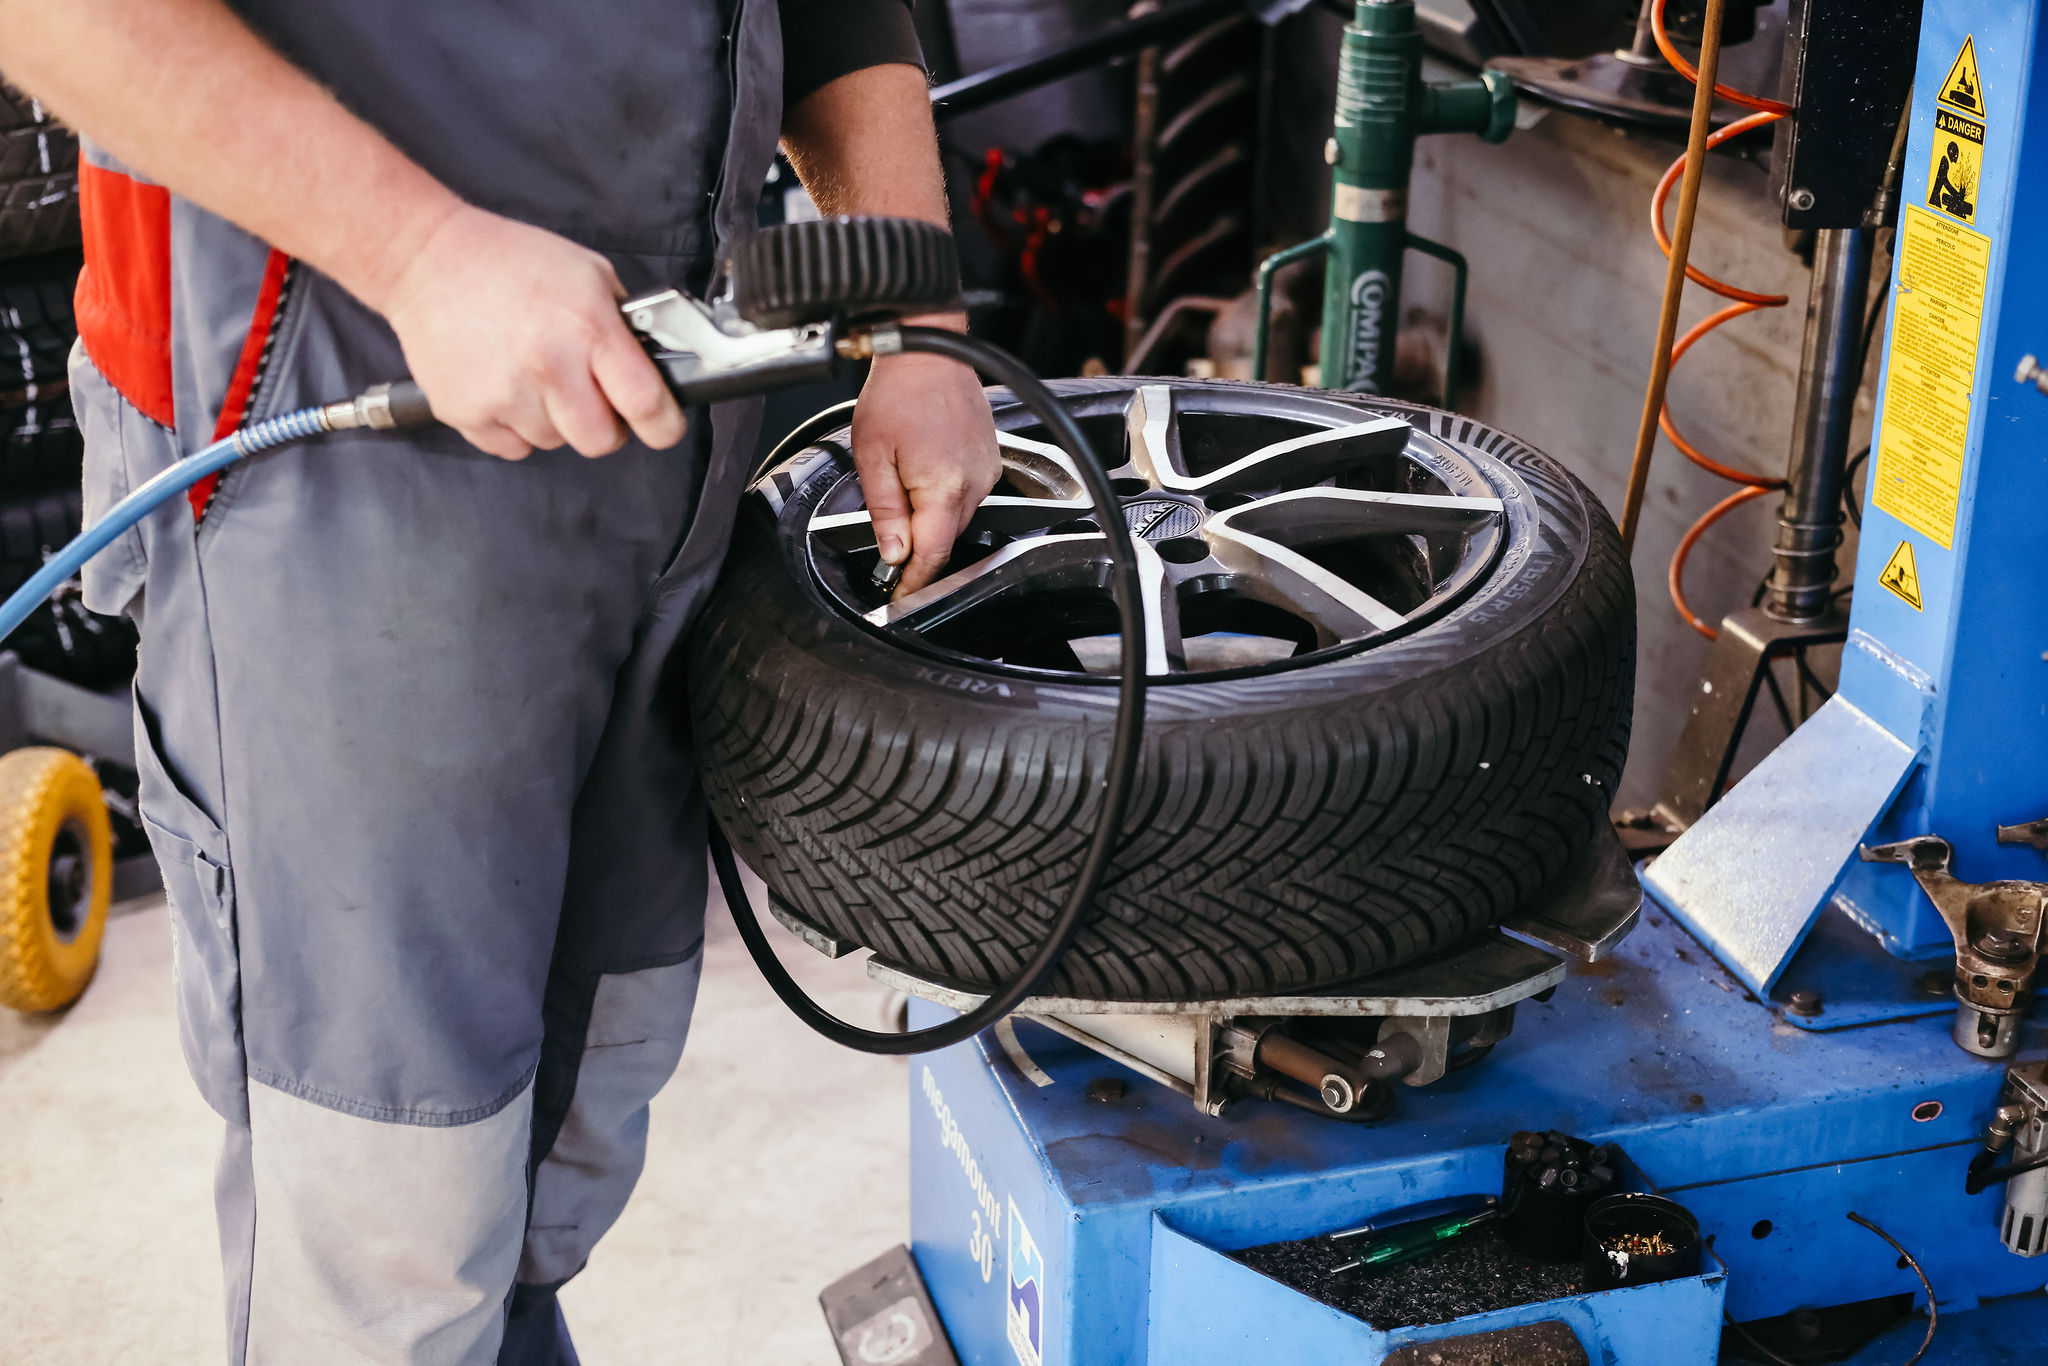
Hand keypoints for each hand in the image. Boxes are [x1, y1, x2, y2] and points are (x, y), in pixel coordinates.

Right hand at [376, 206, 685, 460]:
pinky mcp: (466, 412)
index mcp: (588, 329)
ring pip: (554, 443)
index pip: (646, 404)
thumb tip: (651, 366)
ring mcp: (504, 394)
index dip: (663, 425)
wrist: (426, 259)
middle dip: (604, 426)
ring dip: (554, 420)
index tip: (662, 426)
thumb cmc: (511, 261)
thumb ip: (624, 325)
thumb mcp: (589, 274)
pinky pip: (512, 447)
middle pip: (600, 441)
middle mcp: (548, 367)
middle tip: (591, 398)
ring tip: (534, 376)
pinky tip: (505, 385)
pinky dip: (514, 426)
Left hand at [851, 348, 1001, 596]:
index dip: (914, 581)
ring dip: (932, 516)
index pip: (933, 553)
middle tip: (890, 546)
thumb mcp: (872, 456)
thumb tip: (895, 554)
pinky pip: (968, 493)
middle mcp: (974, 484)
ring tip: (904, 484)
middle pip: (946, 537)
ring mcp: (987, 471)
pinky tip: (925, 469)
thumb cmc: (897, 392)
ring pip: (957, 516)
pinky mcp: (991, 459)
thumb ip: (886, 511)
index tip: (899, 596)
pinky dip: (946, 494)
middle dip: (919, 546)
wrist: (928, 350)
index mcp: (944, 488)